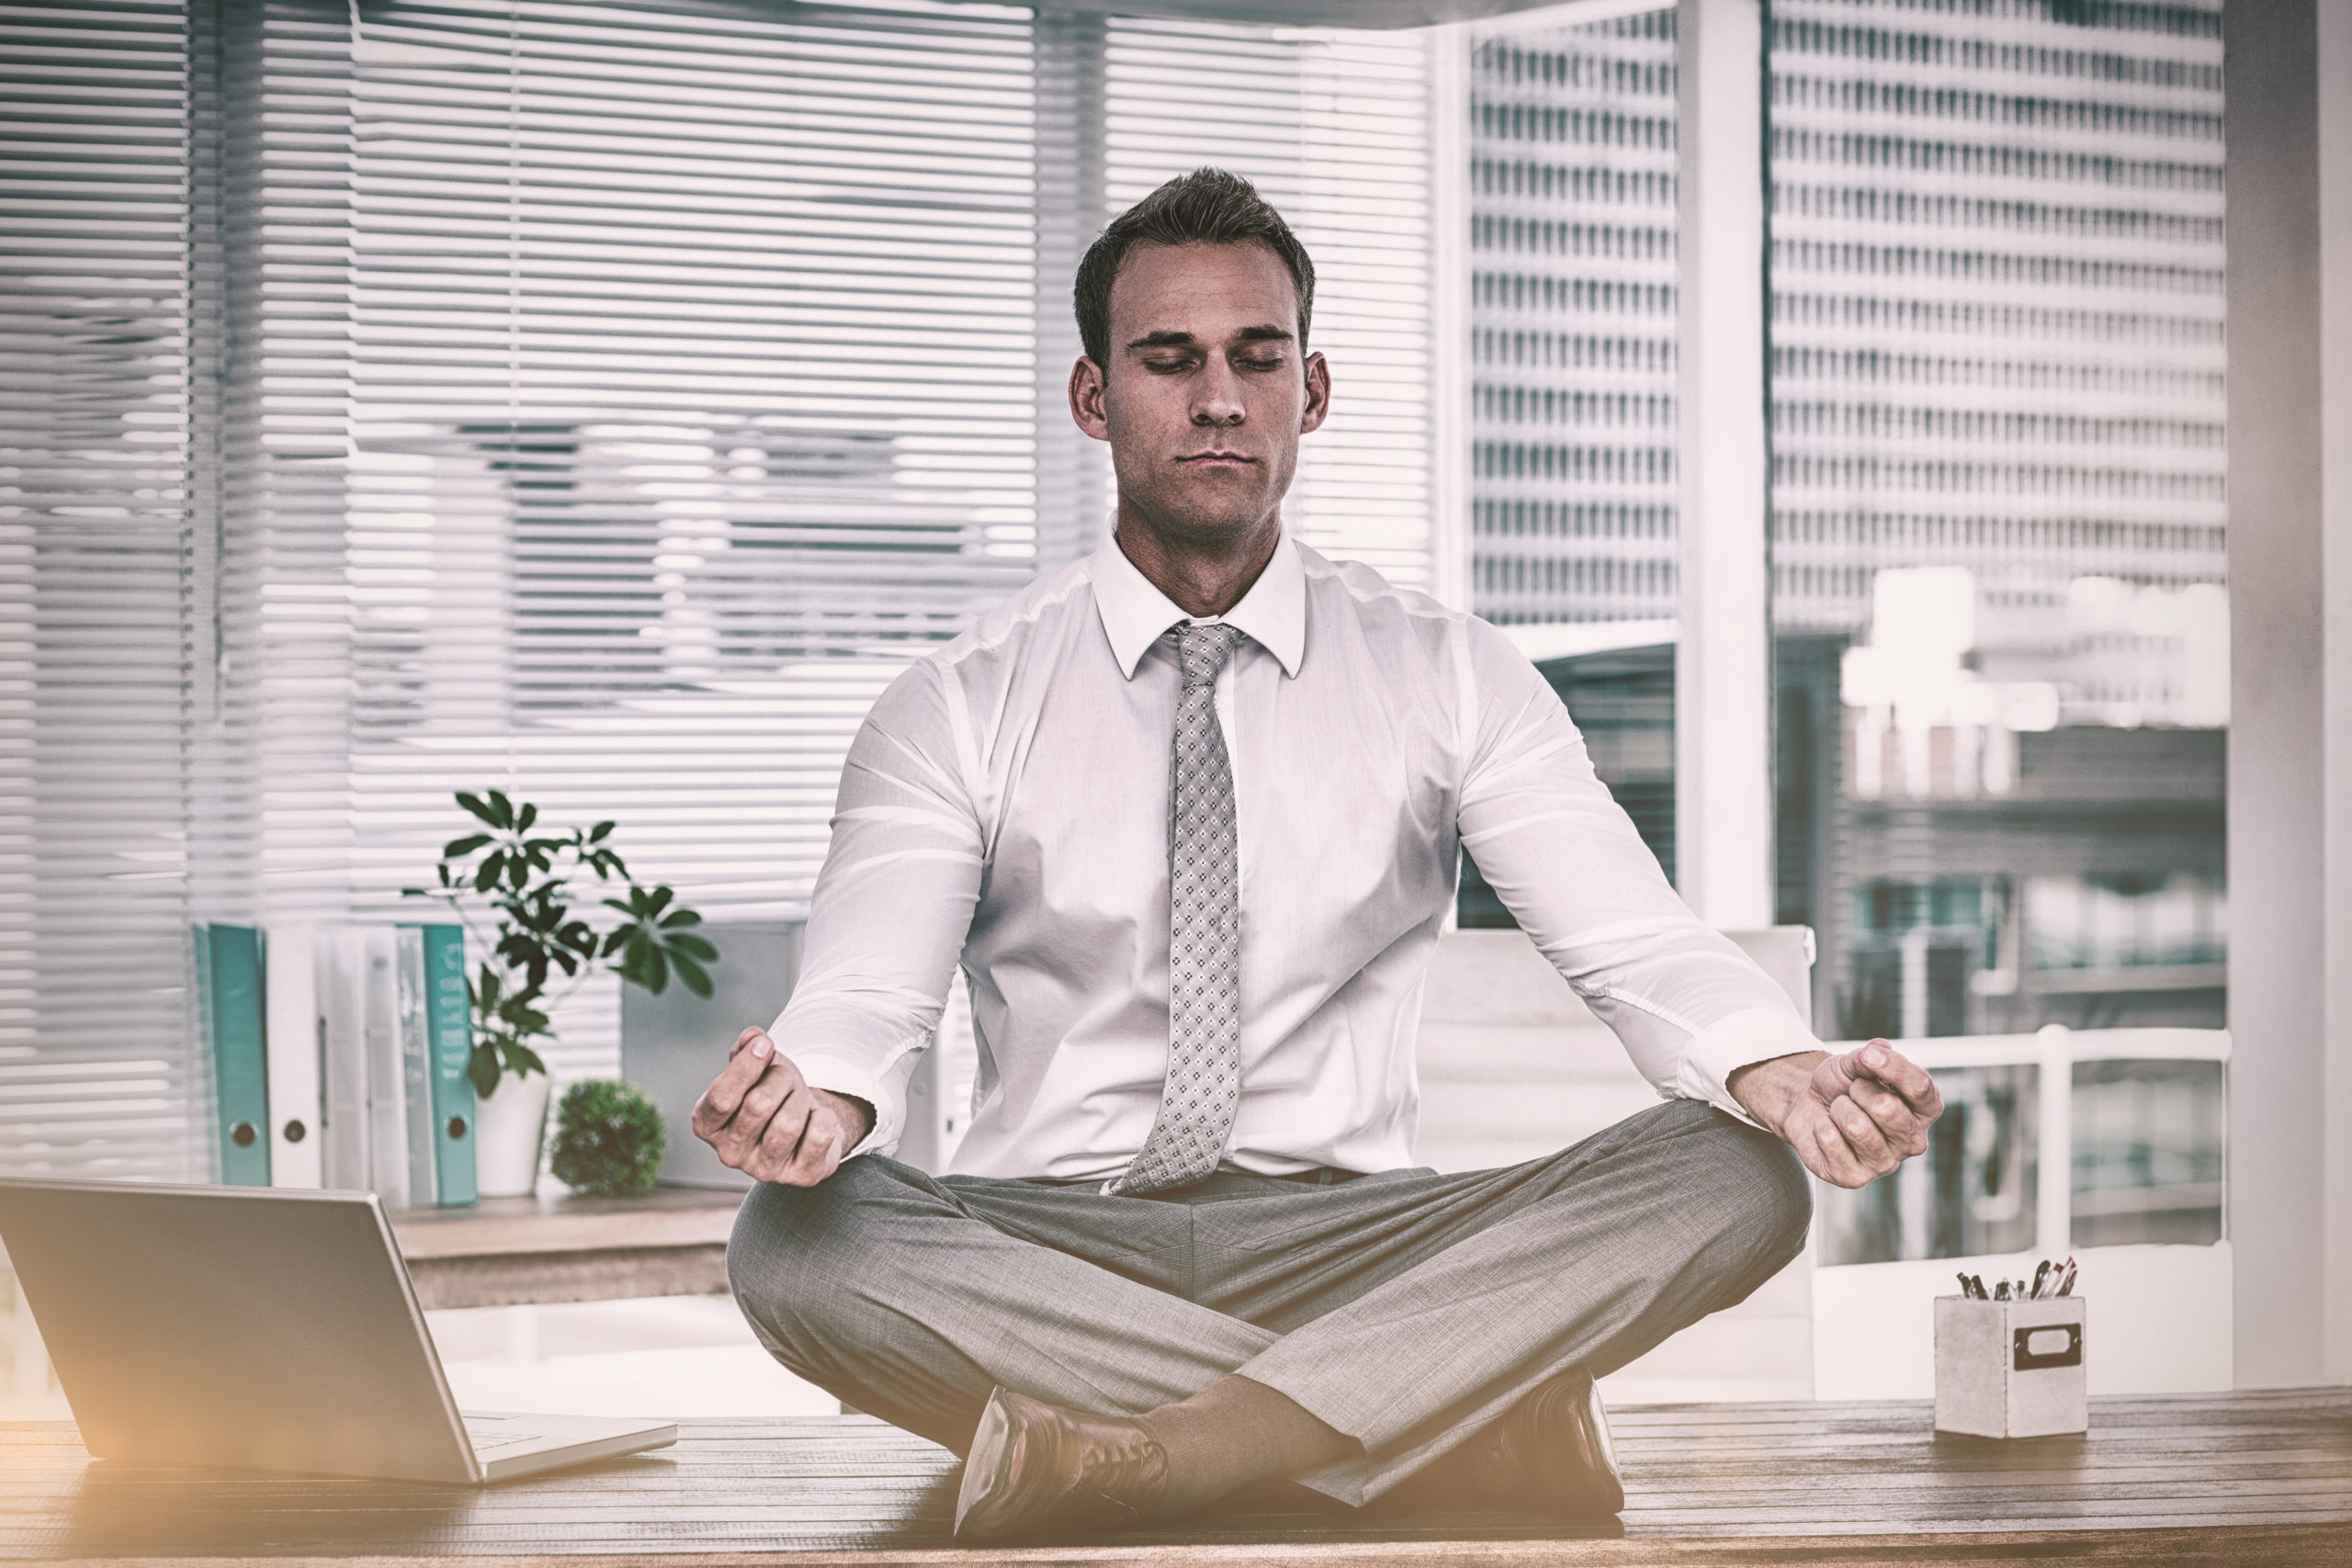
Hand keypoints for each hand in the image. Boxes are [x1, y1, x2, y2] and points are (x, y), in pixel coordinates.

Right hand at [690, 1027, 874, 1186]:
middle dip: (781, 1078)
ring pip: (789, 1123)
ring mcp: (764, 1171)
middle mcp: (729, 1154)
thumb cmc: (774, 1092)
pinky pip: (818, 1136)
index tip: (766, 1044)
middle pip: (759, 1104)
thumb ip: (747, 1049)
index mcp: (707, 1124)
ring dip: (801, 1099)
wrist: (807, 1124)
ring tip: (799, 1101)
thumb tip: (752, 1037)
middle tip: (787, 1078)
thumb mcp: (757, 1067)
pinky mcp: (800, 1178)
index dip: (747, 1066)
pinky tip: (815, 1120)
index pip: (721, 1097)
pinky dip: (824, 1117)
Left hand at [1730, 1040, 1942, 1188]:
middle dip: (1857, 1090)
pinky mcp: (1855, 1178)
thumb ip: (1870, 1055)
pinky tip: (1827, 1129)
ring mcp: (1886, 1164)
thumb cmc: (1843, 1084)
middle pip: (1886, 1107)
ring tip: (1839, 1111)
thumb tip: (1877, 1051)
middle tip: (1851, 1093)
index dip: (1892, 1067)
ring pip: (1856, 1126)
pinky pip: (1831, 1140)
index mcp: (1924, 1110)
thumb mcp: (1857, 1062)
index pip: (1921, 1087)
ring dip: (1839, 1109)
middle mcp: (1913, 1141)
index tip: (1868, 1056)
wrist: (1809, 1104)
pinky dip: (1821, 1126)